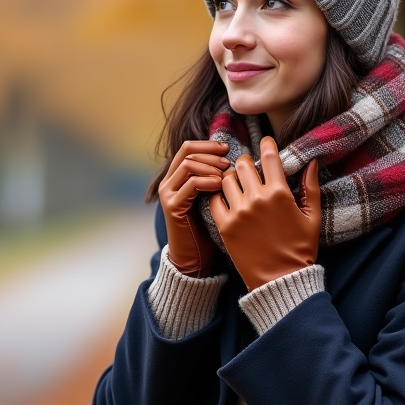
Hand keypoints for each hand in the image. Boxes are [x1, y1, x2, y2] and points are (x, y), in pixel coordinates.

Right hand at [158, 140, 229, 276]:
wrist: (195, 259)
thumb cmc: (208, 229)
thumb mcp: (212, 197)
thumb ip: (215, 178)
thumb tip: (236, 159)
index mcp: (177, 177)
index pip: (189, 147)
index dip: (209, 144)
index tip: (228, 148)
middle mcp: (168, 182)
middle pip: (188, 152)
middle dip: (211, 153)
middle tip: (228, 161)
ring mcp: (168, 194)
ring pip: (189, 165)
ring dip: (210, 166)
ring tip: (226, 174)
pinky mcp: (172, 206)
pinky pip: (190, 184)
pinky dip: (206, 181)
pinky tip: (219, 185)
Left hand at [209, 136, 320, 290]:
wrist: (281, 280)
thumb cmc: (300, 248)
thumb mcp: (312, 217)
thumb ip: (310, 187)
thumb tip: (311, 162)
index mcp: (280, 194)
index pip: (268, 156)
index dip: (267, 144)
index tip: (266, 143)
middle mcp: (257, 199)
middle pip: (242, 164)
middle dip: (246, 162)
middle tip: (249, 169)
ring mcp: (239, 213)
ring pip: (226, 179)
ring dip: (231, 178)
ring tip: (237, 185)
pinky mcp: (225, 226)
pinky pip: (214, 200)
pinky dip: (218, 196)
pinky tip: (227, 201)